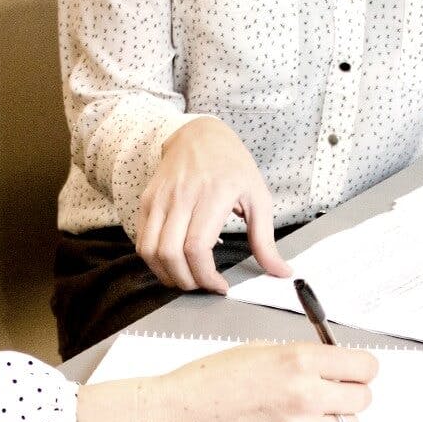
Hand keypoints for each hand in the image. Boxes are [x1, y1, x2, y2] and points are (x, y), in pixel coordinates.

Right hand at [76, 343, 377, 421]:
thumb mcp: (259, 351)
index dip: (360, 369)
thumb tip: (333, 365)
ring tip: (306, 414)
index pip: (365, 367)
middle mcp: (306, 395)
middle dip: (349, 393)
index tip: (354, 371)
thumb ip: (301, 358)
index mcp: (299, 360)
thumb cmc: (209, 382)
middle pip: (363, 398)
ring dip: (334, 419)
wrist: (177, 418)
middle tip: (331, 392)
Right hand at [136, 117, 291, 292]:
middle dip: (186, 281)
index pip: (197, 247)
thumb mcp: (258, 197)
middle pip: (170, 254)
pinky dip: (154, 260)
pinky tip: (173, 263)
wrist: (200, 135)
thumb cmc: (232, 166)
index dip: (205, 276)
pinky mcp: (147, 201)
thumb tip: (280, 271)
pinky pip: (142, 240)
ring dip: (166, 275)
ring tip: (187, 278)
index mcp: (213, 194)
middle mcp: (181, 196)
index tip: (220, 286)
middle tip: (203, 286)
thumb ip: (265, 240)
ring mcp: (160, 198)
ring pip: (150, 250)